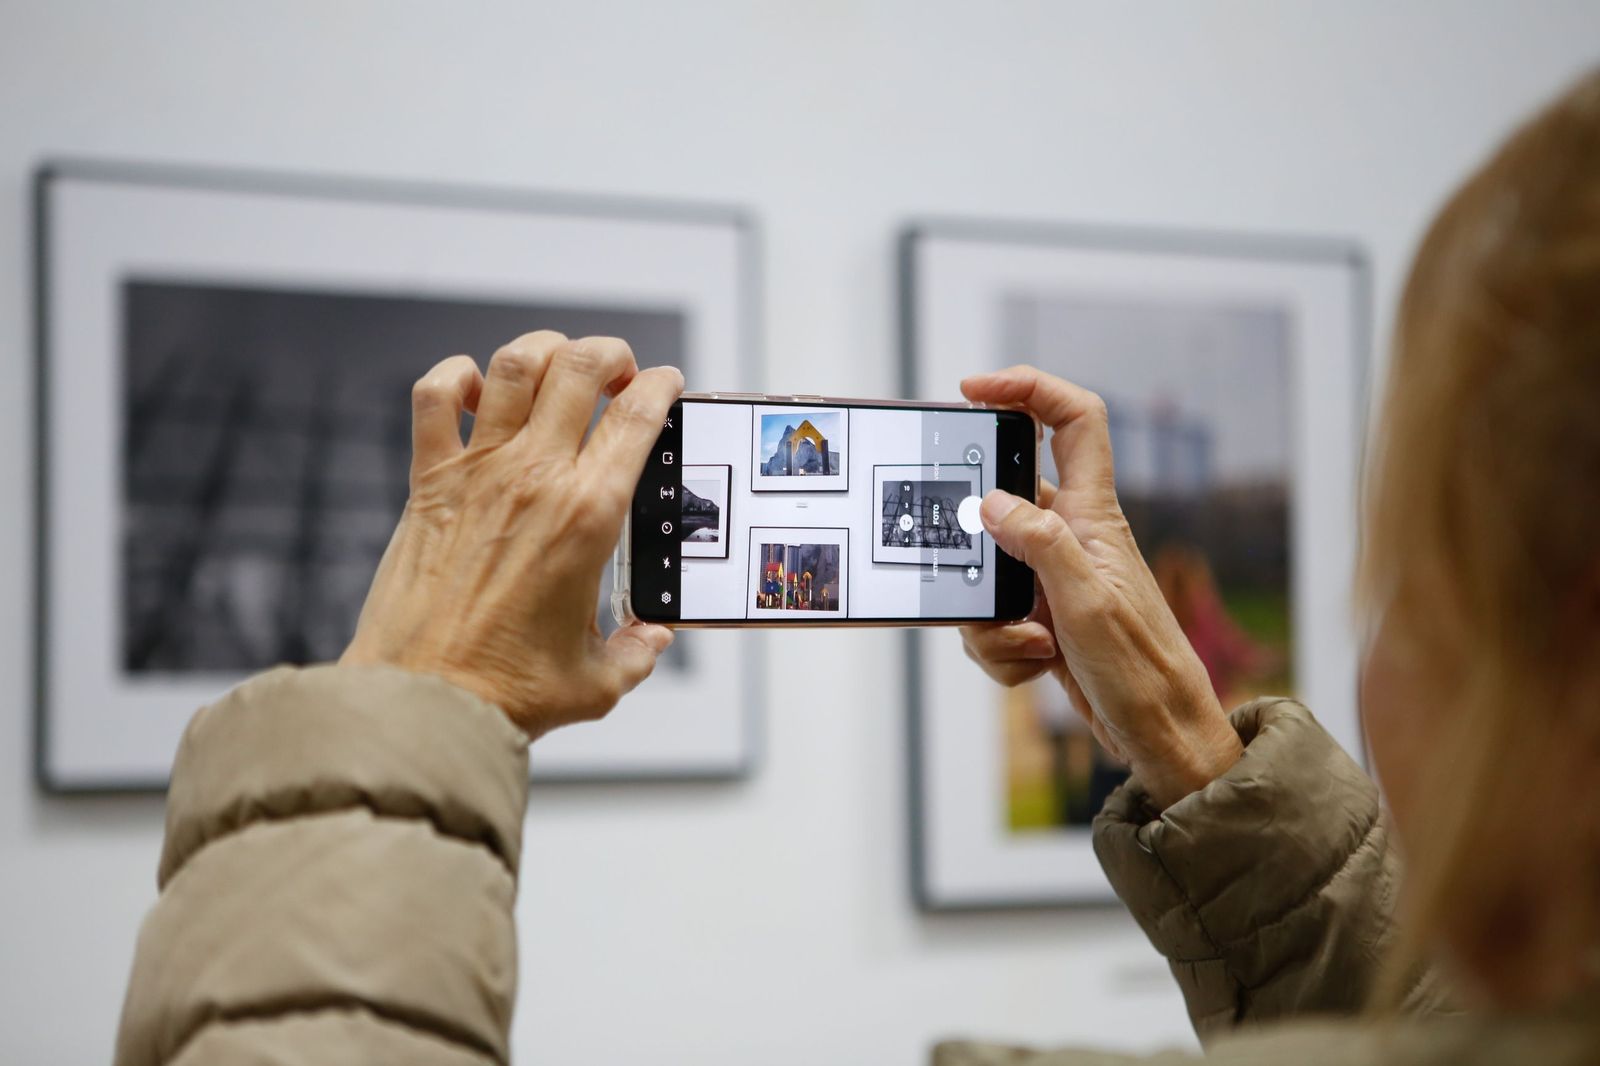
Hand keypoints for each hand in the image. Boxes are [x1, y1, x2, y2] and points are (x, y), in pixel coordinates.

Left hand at [341, 331, 682, 738]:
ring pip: (514, 366)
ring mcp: (478, 472)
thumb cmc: (505, 689)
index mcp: (590, 515)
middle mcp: (536, 477)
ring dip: (544, 351)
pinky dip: (454, 377)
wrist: (424, 699)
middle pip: (581, 367)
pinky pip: (433, 396)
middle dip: (609, 354)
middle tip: (617, 372)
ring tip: (557, 368)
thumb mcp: (598, 680)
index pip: (638, 416)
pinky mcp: (429, 481)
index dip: (659, 386)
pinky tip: (472, 393)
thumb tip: (653, 637)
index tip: (664, 385)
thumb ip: (637, 651)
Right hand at [958, 366, 1241, 809]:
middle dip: (974, 542)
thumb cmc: (1143, 670)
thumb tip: (992, 501)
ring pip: (986, 570)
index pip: (1072, 420)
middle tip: (973, 573)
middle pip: (1001, 501)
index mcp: (1094, 516)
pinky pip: (992, 618)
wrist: (1160, 736)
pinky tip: (1034, 665)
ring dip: (990, 616)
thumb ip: (1041, 544)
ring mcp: (1053, 578)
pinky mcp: (1041, 617)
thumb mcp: (1087, 604)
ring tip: (1031, 643)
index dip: (1027, 389)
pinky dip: (1000, 647)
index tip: (974, 392)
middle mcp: (1072, 537)